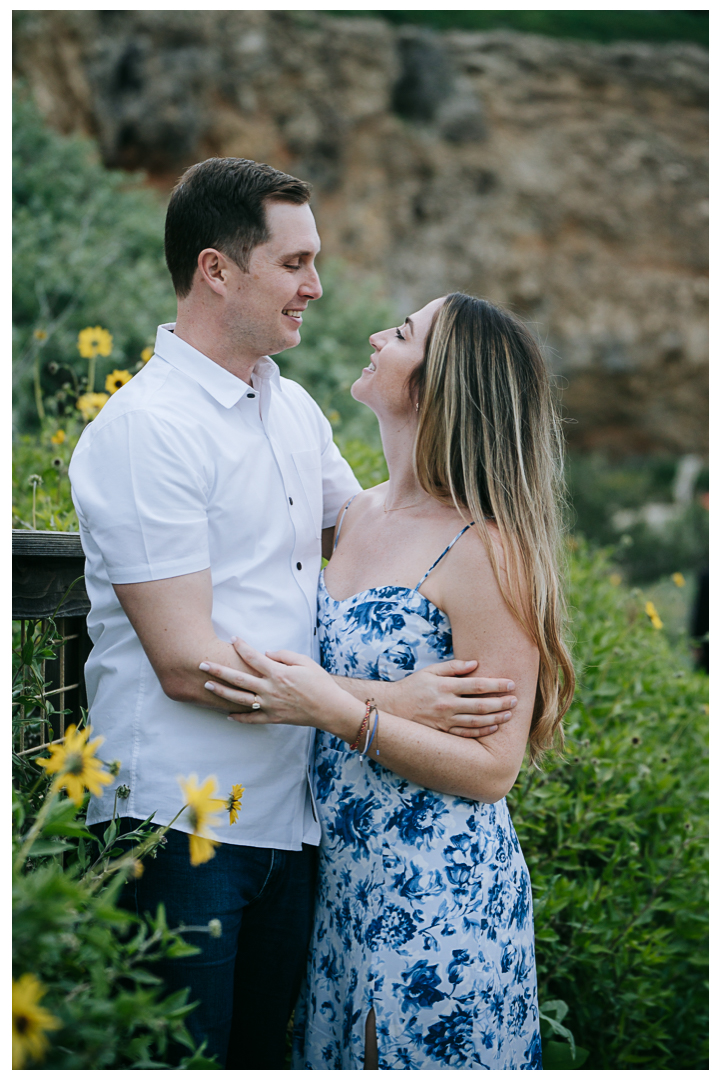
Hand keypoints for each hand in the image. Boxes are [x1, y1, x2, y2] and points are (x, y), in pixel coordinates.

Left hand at [199, 637, 353, 728]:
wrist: (330, 709)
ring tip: (208, 685)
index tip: (233, 638)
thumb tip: (266, 653)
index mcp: (278, 673)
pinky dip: (239, 717)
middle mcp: (270, 689)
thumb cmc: (320, 683)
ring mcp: (270, 705)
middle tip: (202, 664)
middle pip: (238, 678)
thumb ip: (284, 655)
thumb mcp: (305, 662)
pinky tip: (227, 714)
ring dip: (222, 691)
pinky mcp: (273, 718)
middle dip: (218, 670)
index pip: (254, 657)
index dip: (242, 646)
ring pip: (239, 698)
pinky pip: (252, 719)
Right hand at [382, 660, 517, 738]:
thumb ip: (453, 666)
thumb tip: (476, 663)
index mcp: (445, 686)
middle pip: (480, 705)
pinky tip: (493, 727)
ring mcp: (445, 720)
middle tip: (515, 700)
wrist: (392, 708)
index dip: (496, 684)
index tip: (510, 683)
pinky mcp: (443, 732)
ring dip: (495, 718)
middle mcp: (447, 704)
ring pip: (476, 721)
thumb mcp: (430, 671)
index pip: (477, 685)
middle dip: (501, 702)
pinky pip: (466, 733)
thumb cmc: (413, 686)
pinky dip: (481, 731)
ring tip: (509, 714)